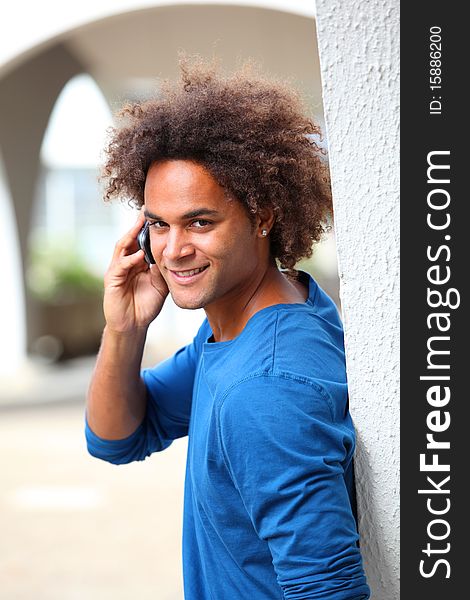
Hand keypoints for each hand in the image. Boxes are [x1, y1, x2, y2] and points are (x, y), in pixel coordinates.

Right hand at [103, 212, 168, 332]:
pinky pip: (120, 266)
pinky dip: (129, 260)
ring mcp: (117, 271)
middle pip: (130, 239)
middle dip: (137, 225)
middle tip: (146, 211)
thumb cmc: (146, 305)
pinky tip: (139, 255)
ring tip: (140, 224)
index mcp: (136, 262)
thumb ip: (163, 269)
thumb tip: (171, 254)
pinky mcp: (112, 281)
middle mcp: (125, 263)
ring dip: (131, 236)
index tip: (158, 216)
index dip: (148, 229)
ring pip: (122, 248)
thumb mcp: (160, 284)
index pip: (141, 241)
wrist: (134, 325)